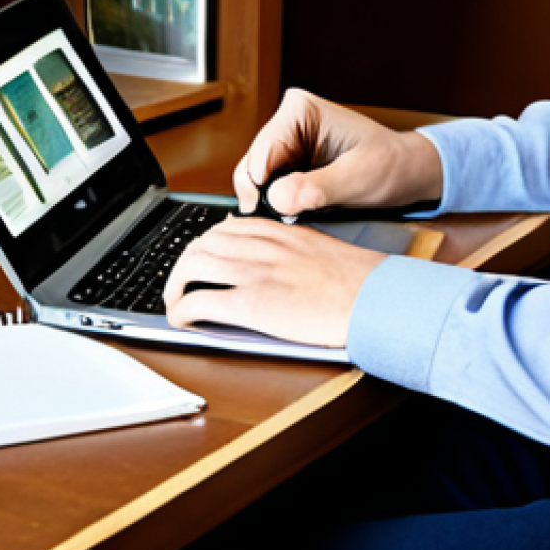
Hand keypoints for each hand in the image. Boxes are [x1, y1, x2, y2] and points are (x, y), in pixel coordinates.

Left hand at [162, 216, 385, 347]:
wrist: (375, 297)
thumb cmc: (356, 280)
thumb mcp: (317, 247)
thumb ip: (287, 247)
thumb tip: (264, 255)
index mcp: (277, 232)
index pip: (223, 229)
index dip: (203, 245)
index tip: (199, 259)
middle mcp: (260, 247)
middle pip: (201, 245)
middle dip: (183, 266)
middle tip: (180, 284)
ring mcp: (254, 273)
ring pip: (191, 267)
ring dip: (174, 287)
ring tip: (175, 304)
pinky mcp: (252, 304)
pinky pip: (200, 302)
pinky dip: (181, 311)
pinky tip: (182, 321)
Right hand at [234, 88, 442, 218]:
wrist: (407, 173)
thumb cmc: (389, 168)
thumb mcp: (357, 180)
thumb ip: (317, 188)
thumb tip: (277, 198)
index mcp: (300, 110)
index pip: (261, 152)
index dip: (259, 188)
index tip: (271, 216)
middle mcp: (287, 122)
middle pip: (252, 167)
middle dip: (265, 197)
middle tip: (286, 222)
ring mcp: (286, 142)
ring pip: (256, 181)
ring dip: (271, 204)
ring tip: (297, 219)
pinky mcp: (289, 163)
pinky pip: (269, 188)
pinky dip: (278, 206)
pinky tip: (298, 215)